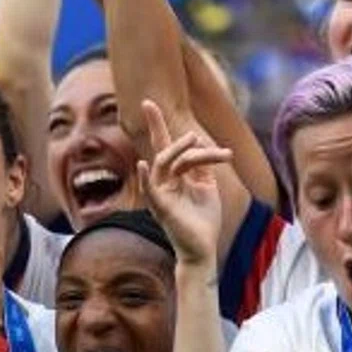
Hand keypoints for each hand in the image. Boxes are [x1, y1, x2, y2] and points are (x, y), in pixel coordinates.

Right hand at [136, 100, 229, 264]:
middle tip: (163, 112)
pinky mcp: (161, 208)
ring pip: (165, 163)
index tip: (148, 102)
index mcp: (175, 176)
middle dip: (157, 127)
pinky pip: (150, 190)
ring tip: (193, 139)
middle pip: (163, 149)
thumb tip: (203, 147)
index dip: (158, 124)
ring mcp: (161, 193)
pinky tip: (143, 165)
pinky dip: (146, 178)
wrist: (204, 249)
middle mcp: (164, 181)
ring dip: (178, 149)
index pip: (166, 145)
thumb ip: (203, 167)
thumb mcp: (207, 187)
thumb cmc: (204, 220)